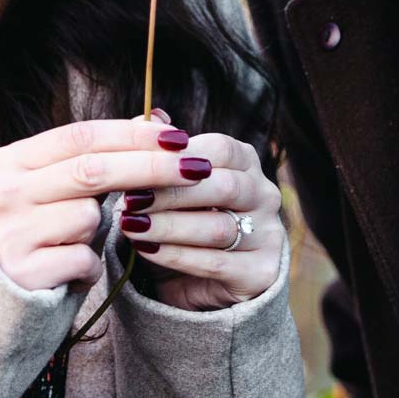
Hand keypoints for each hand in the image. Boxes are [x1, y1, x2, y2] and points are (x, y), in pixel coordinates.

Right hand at [0, 117, 206, 291]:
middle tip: (196, 167)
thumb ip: (100, 154)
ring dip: (103, 229)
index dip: (132, 134)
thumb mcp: (59, 186)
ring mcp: (10, 233)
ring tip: (80, 240)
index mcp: (11, 161)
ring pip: (88, 217)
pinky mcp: (23, 273)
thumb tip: (158, 120)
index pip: (81, 135)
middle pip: (92, 170)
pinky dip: (89, 267)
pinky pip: (84, 260)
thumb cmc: (40, 229)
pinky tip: (71, 269)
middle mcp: (4, 192)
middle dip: (151, 167)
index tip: (177, 136)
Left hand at [116, 122, 284, 310]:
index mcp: (246, 163)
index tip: (137, 163)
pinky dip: (175, 255)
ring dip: (168, 226)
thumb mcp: (173, 184)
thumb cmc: (185, 219)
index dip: (179, 155)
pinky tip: (145, 249)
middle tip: (129, 198)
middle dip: (172, 193)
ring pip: (218, 228)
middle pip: (224, 187)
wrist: (202, 282)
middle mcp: (265, 195)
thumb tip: (152, 115)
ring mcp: (269, 235)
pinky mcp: (261, 273)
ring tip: (131, 225)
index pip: (221, 148)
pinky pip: (215, 263)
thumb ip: (164, 151)